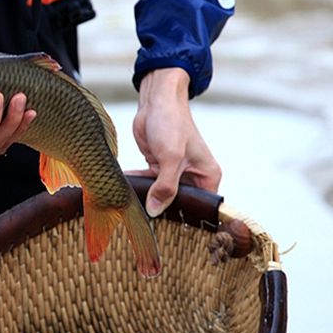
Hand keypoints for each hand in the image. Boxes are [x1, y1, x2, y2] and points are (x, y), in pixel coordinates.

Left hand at [131, 68, 220, 216]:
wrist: (156, 101)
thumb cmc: (172, 123)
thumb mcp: (171, 157)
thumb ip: (165, 186)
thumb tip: (156, 211)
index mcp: (208, 177)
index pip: (202, 207)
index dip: (188, 219)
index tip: (171, 231)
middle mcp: (194, 177)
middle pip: (179, 204)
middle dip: (163, 210)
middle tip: (145, 221)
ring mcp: (175, 173)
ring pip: (161, 195)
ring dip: (147, 198)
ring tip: (132, 208)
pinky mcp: (158, 167)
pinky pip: (148, 184)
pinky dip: (137, 185)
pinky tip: (124, 190)